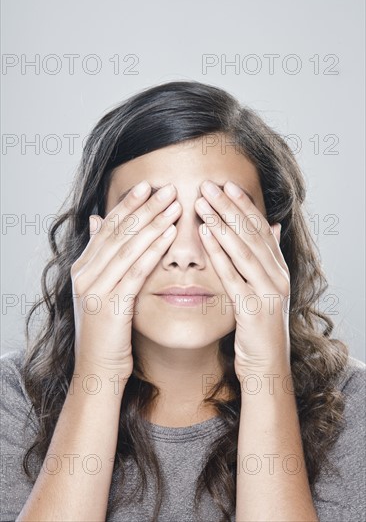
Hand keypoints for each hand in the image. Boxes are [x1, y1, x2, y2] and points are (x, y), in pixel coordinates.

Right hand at [70, 181, 181, 379]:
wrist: (97, 370)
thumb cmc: (106, 330)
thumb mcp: (99, 289)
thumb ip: (99, 256)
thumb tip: (95, 220)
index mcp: (83, 268)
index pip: (108, 227)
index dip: (128, 205)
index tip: (147, 185)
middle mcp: (85, 275)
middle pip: (118, 232)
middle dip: (144, 207)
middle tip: (167, 187)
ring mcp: (95, 290)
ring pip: (127, 248)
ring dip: (153, 223)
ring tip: (174, 204)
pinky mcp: (110, 306)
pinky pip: (135, 272)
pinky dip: (153, 251)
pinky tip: (170, 235)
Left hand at [195, 180, 290, 376]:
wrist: (267, 367)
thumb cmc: (259, 328)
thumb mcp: (266, 290)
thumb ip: (268, 259)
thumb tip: (273, 227)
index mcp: (278, 269)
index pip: (261, 229)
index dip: (244, 205)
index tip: (227, 184)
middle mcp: (277, 276)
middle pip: (252, 233)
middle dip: (230, 206)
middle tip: (209, 185)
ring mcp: (268, 291)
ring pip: (244, 249)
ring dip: (222, 222)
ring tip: (203, 201)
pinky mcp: (253, 308)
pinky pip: (233, 274)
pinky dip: (218, 251)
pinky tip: (204, 233)